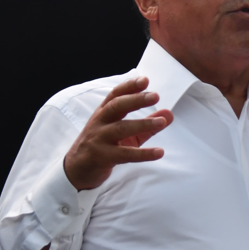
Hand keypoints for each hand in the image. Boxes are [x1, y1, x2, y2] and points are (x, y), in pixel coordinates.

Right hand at [64, 76, 173, 190]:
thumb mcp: (126, 134)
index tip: (145, 80)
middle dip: (136, 99)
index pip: (116, 95)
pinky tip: (159, 152)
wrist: (78, 169)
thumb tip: (170, 114)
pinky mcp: (102, 157)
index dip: (129, 86)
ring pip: (120, 129)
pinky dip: (143, 154)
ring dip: (142, 124)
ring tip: (162, 122)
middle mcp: (100, 123)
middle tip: (156, 96)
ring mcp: (99, 139)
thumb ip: (147, 124)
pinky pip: (124, 155)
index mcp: (104, 113)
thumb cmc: (104, 147)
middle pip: (116, 106)